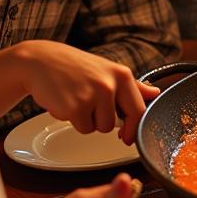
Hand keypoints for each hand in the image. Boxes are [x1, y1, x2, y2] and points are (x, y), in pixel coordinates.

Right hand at [13, 41, 157, 144]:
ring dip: (89, 121)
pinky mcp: (75, 107)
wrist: (42, 61)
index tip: (127, 136)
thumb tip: (154, 93)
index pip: (139, 109)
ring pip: (100, 128)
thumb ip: (133, 85)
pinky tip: (67, 102)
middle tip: (93, 112)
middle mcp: (110, 84)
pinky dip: (74, 121)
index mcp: (122, 74)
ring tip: (79, 100)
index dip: (134, 127)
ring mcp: (93, 96)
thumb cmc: (76, 67)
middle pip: (118, 123)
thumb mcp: (108, 71)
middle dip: (108, 125)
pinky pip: (83, 128)